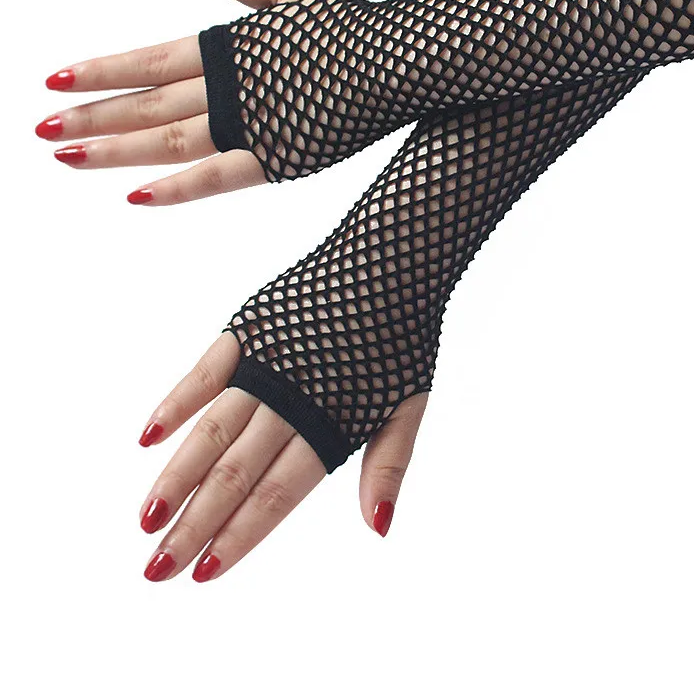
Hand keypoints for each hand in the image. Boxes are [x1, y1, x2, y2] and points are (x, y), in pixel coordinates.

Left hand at [36, 0, 330, 204]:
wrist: (403, 63)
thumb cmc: (356, 26)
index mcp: (232, 45)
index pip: (150, 61)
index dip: (102, 71)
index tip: (56, 81)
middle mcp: (231, 86)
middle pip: (146, 103)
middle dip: (91, 115)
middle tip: (42, 128)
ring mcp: (251, 124)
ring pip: (167, 140)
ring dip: (113, 149)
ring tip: (64, 157)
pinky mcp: (279, 159)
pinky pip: (216, 179)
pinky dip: (174, 189)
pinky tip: (134, 196)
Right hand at [137, 332, 426, 581]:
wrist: (393, 257)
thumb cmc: (405, 335)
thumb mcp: (410, 401)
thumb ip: (389, 463)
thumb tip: (378, 530)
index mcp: (332, 423)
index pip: (275, 494)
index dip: (239, 535)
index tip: (204, 573)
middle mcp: (292, 398)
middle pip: (234, 473)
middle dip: (194, 524)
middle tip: (155, 569)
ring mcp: (267, 362)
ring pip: (211, 430)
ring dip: (176, 476)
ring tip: (145, 520)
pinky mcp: (250, 328)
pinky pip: (204, 371)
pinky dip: (175, 403)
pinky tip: (147, 438)